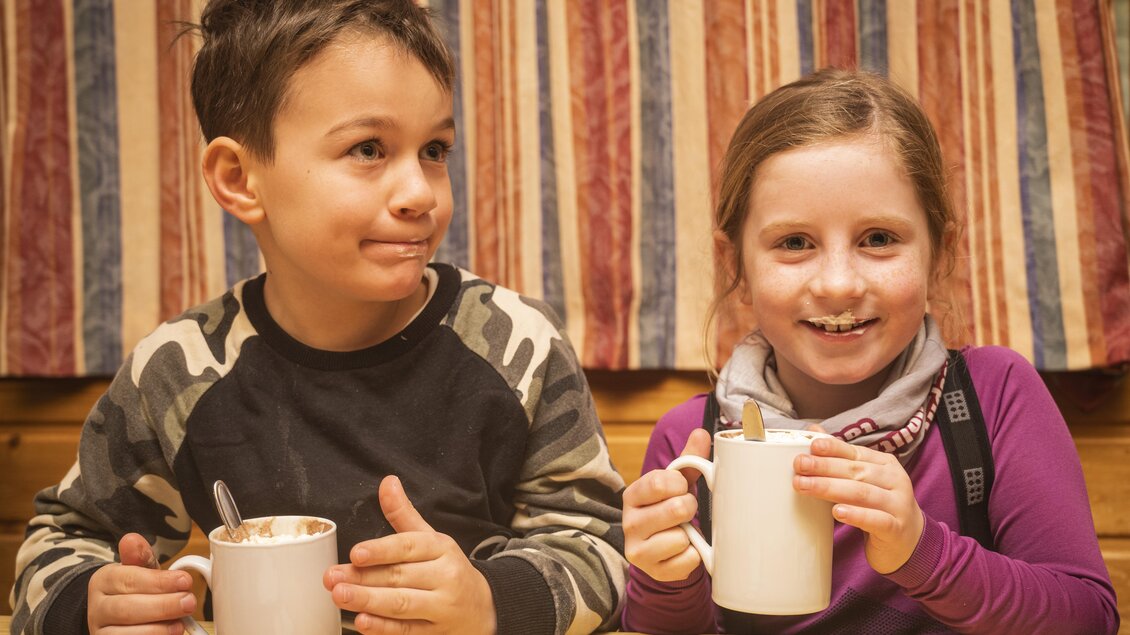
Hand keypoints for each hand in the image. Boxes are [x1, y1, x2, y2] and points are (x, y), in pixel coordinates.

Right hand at [87, 532, 195, 633]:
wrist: (117, 615)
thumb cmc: (135, 589)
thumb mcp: (139, 570)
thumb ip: (140, 557)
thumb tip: (132, 539)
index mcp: (103, 581)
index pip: (129, 580)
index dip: (159, 582)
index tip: (185, 581)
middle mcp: (97, 608)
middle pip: (127, 609)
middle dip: (162, 606)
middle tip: (189, 602)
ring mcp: (100, 632)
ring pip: (124, 634)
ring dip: (158, 629)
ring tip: (180, 623)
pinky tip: (170, 634)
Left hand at [324, 475, 495, 633]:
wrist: (483, 608)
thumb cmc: (448, 570)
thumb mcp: (432, 538)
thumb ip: (404, 515)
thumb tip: (388, 483)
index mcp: (442, 548)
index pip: (410, 546)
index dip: (381, 550)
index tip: (356, 553)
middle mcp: (445, 576)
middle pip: (399, 576)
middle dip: (362, 577)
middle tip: (333, 577)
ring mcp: (442, 607)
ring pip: (402, 604)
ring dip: (368, 601)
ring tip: (341, 596)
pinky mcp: (436, 632)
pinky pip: (407, 630)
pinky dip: (383, 628)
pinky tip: (363, 622)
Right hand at [623, 427, 711, 581]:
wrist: (660, 550)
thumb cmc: (668, 508)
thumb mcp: (675, 483)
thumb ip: (688, 460)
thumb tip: (702, 434)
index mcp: (632, 495)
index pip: (660, 482)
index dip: (680, 484)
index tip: (680, 487)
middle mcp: (629, 523)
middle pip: (675, 509)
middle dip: (689, 508)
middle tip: (685, 511)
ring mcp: (638, 550)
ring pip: (681, 537)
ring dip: (689, 534)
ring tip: (681, 532)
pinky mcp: (653, 571)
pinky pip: (687, 560)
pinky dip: (693, 556)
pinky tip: (683, 550)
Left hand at [793, 437, 924, 573]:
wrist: (910, 540)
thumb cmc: (879, 505)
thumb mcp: (864, 479)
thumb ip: (841, 457)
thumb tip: (813, 431)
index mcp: (885, 464)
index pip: (856, 453)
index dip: (833, 448)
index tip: (811, 447)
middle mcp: (895, 480)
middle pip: (856, 471)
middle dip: (824, 467)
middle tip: (799, 465)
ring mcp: (898, 504)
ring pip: (862, 493)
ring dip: (831, 488)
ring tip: (805, 486)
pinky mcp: (896, 528)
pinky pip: (876, 520)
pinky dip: (856, 515)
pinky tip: (837, 512)